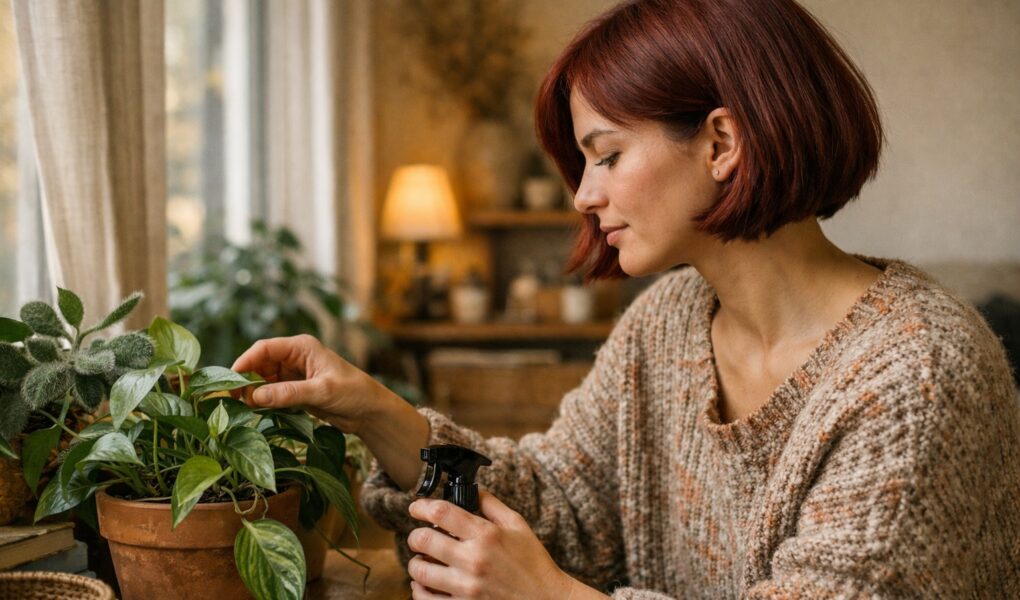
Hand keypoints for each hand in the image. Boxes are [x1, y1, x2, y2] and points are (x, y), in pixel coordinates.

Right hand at [231, 334, 390, 433]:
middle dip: (246, 379)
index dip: (245, 362)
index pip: (264, 348)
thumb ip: (289, 393)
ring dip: (252, 391)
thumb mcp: (321, 392)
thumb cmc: (353, 393)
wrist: (370, 411)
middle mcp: (295, 357)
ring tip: (243, 408)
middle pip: (259, 363)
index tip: (230, 381)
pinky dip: (262, 400)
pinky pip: (271, 392)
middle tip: (233, 400)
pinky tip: (256, 411)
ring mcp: (294, 374)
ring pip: (262, 379)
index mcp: (302, 347)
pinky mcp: (295, 390)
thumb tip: (254, 397)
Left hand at [406, 491, 583, 599]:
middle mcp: (473, 560)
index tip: (416, 508)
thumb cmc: (533, 563)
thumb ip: (492, 505)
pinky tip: (426, 583)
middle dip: (415, 535)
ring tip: (423, 560)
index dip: (421, 506)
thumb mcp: (518, 526)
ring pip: (419, 571)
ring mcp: (466, 587)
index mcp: (486, 535)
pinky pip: (425, 598)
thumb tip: (472, 490)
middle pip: (423, 539)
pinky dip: (419, 589)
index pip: (441, 512)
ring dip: (416, 563)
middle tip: (419, 536)